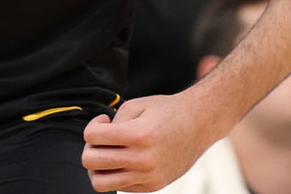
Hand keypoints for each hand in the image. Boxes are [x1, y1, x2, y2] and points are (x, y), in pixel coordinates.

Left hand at [82, 94, 218, 191]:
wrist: (199, 124)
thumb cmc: (168, 111)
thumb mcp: (137, 105)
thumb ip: (113, 122)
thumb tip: (98, 139)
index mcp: (138, 135)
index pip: (91, 136)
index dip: (93, 125)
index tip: (104, 121)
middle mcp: (142, 159)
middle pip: (90, 162)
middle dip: (90, 148)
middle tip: (102, 140)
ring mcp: (148, 176)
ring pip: (101, 183)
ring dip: (97, 168)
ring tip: (107, 155)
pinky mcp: (152, 186)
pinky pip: (120, 186)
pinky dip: (116, 174)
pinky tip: (126, 159)